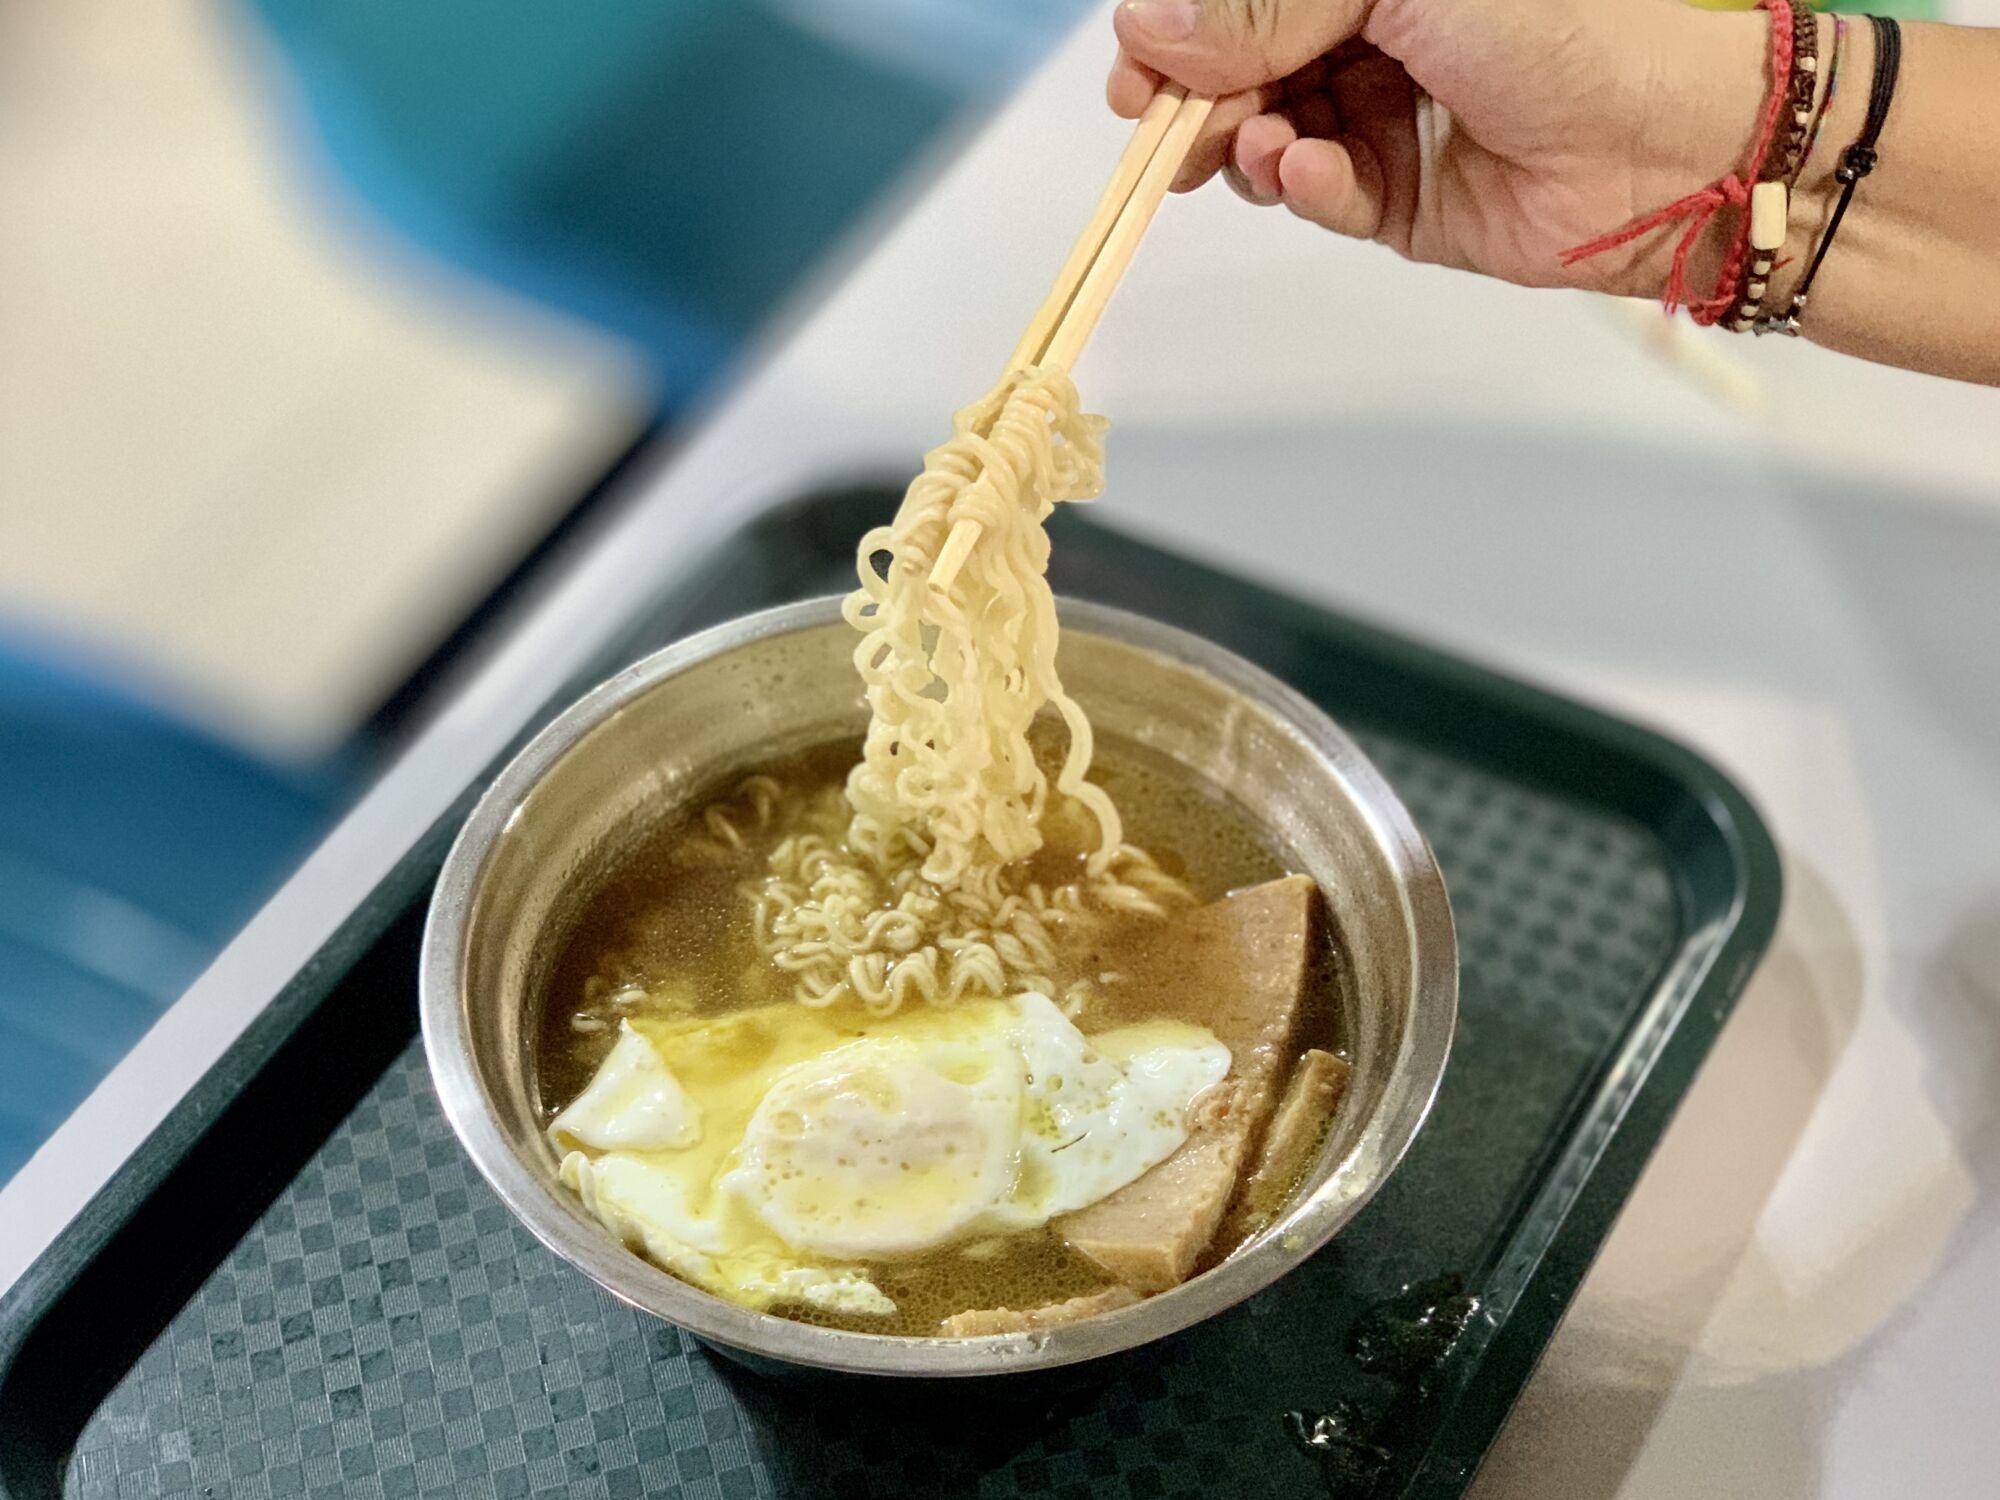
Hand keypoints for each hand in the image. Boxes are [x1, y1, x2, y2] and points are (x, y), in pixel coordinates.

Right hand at [1107, 0, 1770, 299]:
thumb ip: (1271, 5)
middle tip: (1176, 130)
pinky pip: (1315, 196)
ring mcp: (1373, 119)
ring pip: (1260, 139)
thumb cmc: (1560, 28)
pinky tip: (1316, 174)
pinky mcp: (1392, 200)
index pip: (1233, 5)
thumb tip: (1150, 27)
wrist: (1663, 143)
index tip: (1143, 72)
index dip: (1175, 36)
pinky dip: (1304, 187)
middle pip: (1232, 73)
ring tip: (1277, 147)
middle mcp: (1361, 37)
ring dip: (1250, 148)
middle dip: (1197, 103)